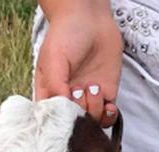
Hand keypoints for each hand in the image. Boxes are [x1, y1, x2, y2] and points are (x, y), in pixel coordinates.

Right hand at [35, 1, 122, 126]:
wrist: (91, 19)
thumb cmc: (65, 36)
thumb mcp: (53, 60)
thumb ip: (55, 86)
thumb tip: (62, 109)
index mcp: (48, 94)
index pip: (50, 120)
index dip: (58, 122)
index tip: (65, 111)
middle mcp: (66, 100)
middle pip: (72, 124)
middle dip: (78, 112)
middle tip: (79, 90)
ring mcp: (86, 98)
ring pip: (91, 122)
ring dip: (94, 111)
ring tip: (93, 88)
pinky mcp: (106, 94)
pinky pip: (108, 116)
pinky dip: (109, 115)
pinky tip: (109, 104)